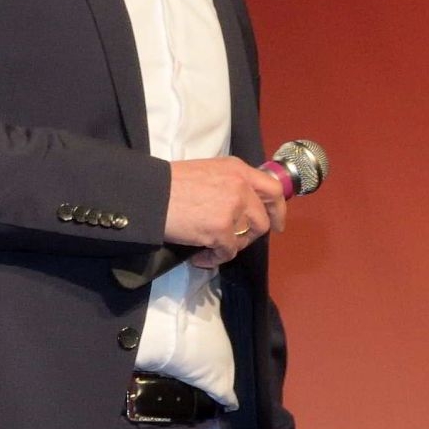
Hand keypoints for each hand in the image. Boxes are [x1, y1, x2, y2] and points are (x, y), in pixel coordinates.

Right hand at [164, 157, 286, 265]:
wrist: (150, 194)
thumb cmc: (171, 183)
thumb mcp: (209, 171)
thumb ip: (230, 184)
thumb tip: (240, 206)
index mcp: (238, 169)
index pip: (273, 189)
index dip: (278, 210)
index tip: (276, 223)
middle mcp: (241, 186)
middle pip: (262, 219)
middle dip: (251, 235)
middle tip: (236, 242)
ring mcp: (233, 208)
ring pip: (246, 238)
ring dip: (231, 247)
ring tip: (211, 248)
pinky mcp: (221, 230)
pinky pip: (227, 253)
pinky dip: (214, 259)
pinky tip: (200, 257)